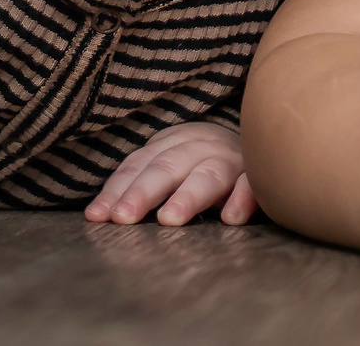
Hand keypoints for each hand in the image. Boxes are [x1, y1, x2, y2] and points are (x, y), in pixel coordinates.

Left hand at [85, 121, 256, 226]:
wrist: (261, 139)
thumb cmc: (204, 162)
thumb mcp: (172, 165)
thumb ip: (142, 184)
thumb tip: (98, 215)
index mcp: (173, 142)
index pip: (140, 165)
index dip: (117, 189)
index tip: (98, 215)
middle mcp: (200, 146)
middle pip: (168, 166)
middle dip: (143, 192)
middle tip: (123, 217)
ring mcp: (232, 159)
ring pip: (208, 175)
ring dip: (188, 196)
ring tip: (169, 219)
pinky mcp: (261, 175)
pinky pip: (253, 184)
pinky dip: (243, 198)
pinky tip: (231, 218)